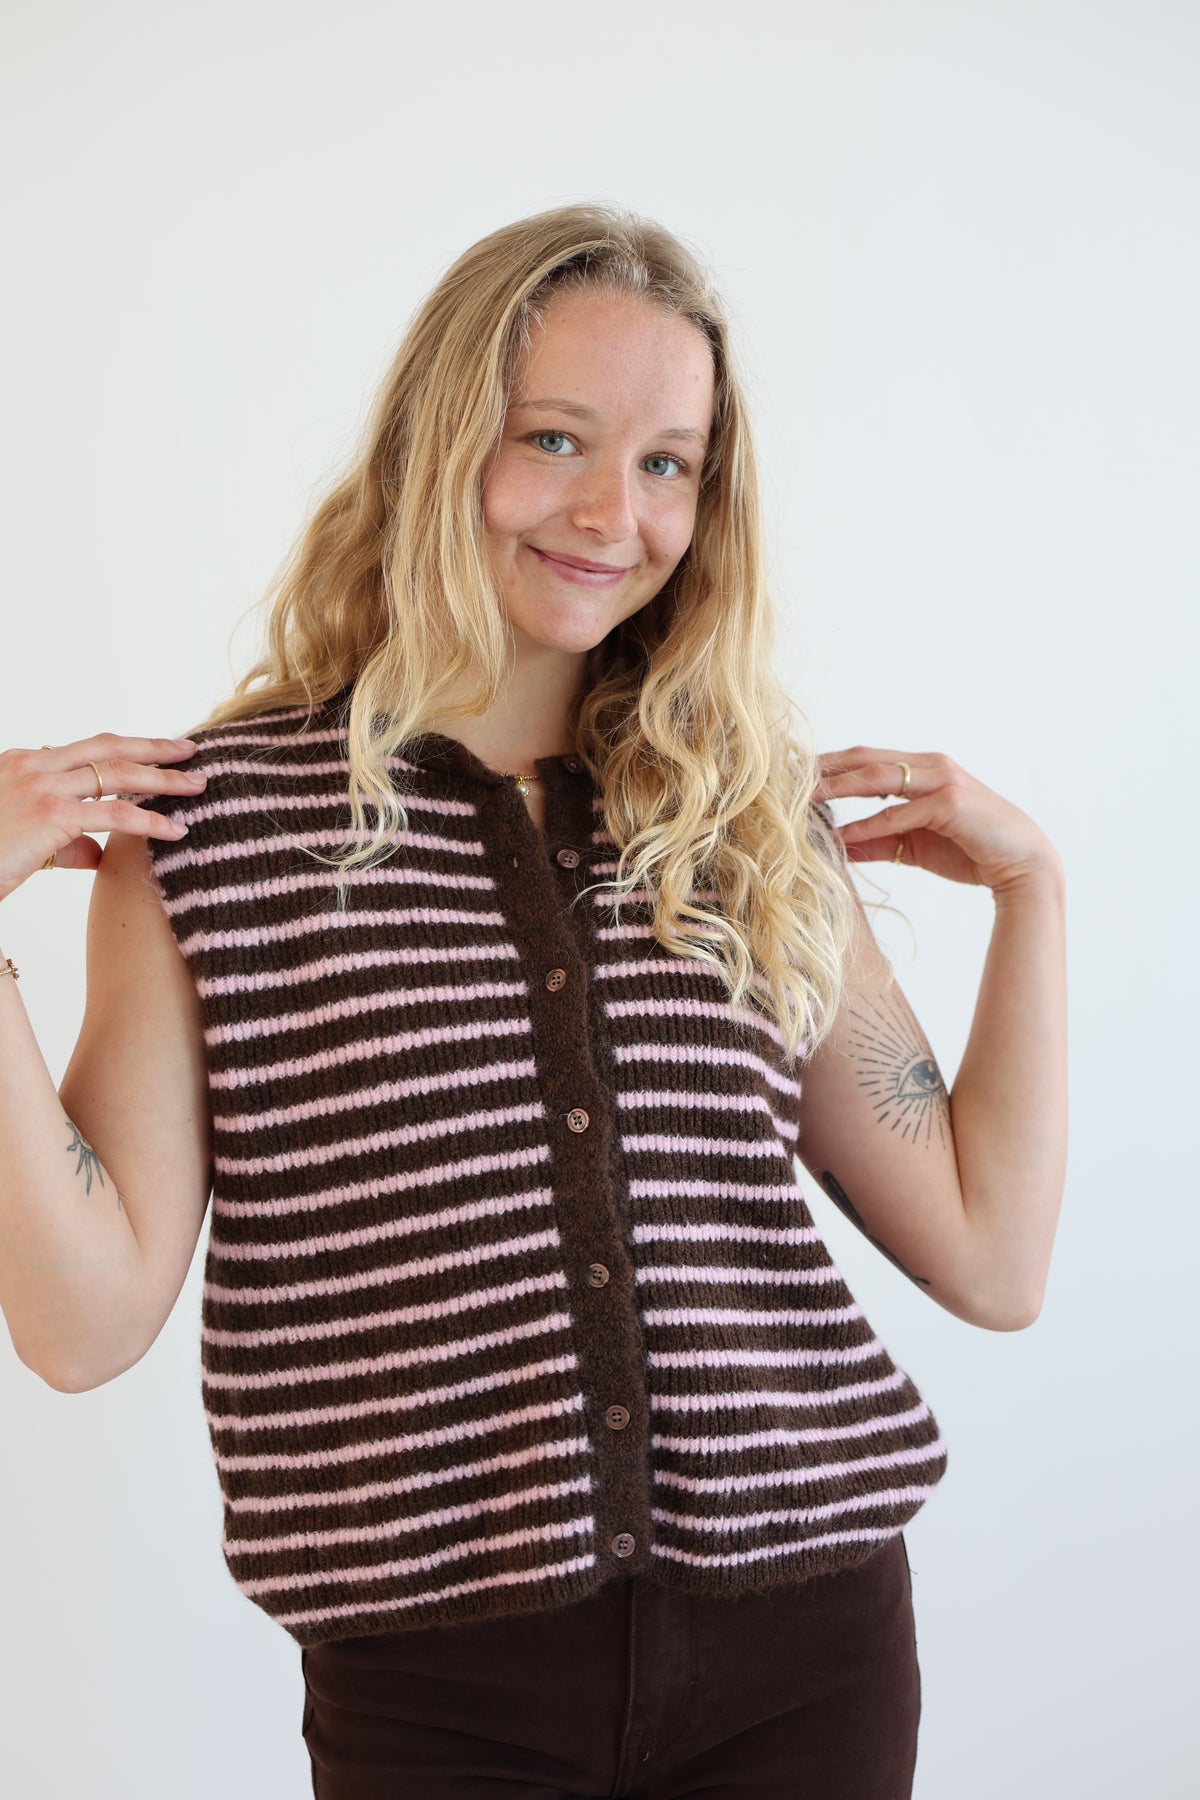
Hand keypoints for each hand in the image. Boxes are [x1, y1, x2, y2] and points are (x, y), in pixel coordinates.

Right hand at [0, 734, 204, 902]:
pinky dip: (151, 820)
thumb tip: (97, 852)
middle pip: (108, 748)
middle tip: (191, 751)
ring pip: (119, 774)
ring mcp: (41, 787)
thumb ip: (64, 842)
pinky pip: (115, 814)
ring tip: (197, 786)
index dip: (127, 749)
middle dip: (155, 748)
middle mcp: (32, 766)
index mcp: (22, 764)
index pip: (86, 749)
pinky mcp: (50, 815)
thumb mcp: (22, 840)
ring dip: (164, 779)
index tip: (159, 751)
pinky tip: (175, 828)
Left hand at [814, 747, 1061, 892]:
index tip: (793, 777)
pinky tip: (841, 835)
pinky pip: (900, 812)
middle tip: (784, 779)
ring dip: (836, 788)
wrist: (1023, 865)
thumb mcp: (913, 845)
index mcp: (923, 769)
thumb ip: (876, 841)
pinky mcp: (951, 803)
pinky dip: (868, 824)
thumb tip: (836, 846)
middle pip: (865, 759)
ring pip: (877, 777)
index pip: (866, 759)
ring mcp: (943, 780)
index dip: (829, 765)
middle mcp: (931, 766)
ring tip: (801, 801)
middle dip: (824, 768)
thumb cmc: (970, 851)